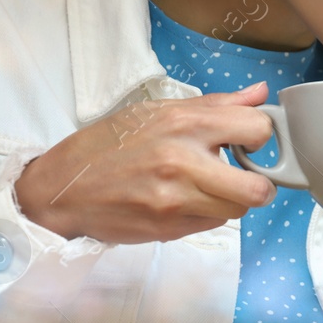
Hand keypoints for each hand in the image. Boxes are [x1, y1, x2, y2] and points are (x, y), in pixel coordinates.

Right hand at [14, 80, 277, 243]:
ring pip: (238, 211)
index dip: (260, 135)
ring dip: (232, 201)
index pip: (257, 128)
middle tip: (245, 177)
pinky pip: (212, 224)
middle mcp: (184, 162)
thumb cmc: (109, 145)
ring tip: (209, 187)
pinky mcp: (169, 228)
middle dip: (260, 184)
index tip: (246, 139)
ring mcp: (176, 200)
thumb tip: (260, 94)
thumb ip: (215, 104)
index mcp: (185, 124)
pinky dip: (207, 213)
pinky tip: (186, 200)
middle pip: (258, 189)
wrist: (62, 188)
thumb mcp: (157, 110)